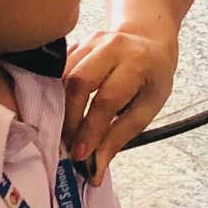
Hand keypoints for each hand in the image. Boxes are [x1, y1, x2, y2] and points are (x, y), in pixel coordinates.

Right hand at [63, 27, 177, 181]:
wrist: (148, 38)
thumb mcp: (148, 107)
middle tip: (68, 143)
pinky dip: (54, 92)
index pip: (107, 99)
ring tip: (61, 131)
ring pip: (64, 75)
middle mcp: (112, 46)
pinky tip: (56, 110)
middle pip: (79, 81)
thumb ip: (120, 136)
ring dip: (59, 106)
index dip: (91, 129)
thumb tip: (95, 170)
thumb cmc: (152, 76)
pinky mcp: (77, 43)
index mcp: (137, 62)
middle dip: (70, 117)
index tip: (80, 155)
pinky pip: (58, 69)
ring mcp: (91, 40)